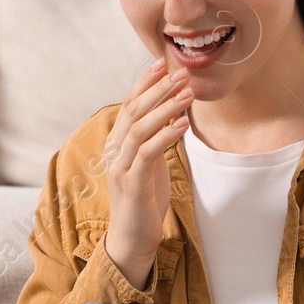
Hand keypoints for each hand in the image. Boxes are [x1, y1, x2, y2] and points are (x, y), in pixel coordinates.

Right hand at [102, 60, 192, 287]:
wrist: (133, 238)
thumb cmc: (143, 200)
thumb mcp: (149, 164)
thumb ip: (153, 140)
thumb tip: (171, 113)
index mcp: (117, 144)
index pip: (128, 105)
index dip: (143, 83)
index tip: (162, 64)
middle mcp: (115, 152)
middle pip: (132, 111)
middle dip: (157, 89)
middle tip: (181, 74)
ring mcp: (121, 168)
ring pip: (139, 128)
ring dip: (165, 108)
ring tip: (188, 95)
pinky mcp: (133, 184)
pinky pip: (148, 153)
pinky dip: (166, 135)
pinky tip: (183, 125)